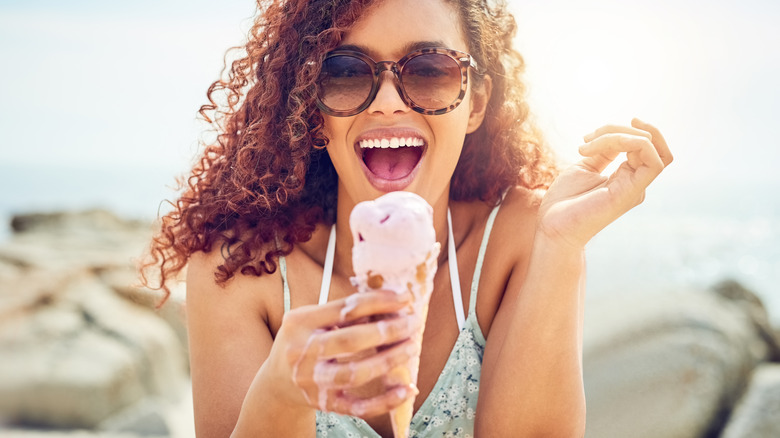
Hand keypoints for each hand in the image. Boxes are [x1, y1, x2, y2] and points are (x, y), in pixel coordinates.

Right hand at [265, 289, 419, 416]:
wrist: (276, 381)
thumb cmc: (303, 342)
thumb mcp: (311, 320)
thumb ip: (343, 312)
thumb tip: (390, 304)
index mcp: (299, 323)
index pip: (345, 309)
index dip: (379, 302)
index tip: (405, 298)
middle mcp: (302, 352)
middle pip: (351, 341)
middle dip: (389, 330)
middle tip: (413, 323)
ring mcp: (312, 382)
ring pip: (356, 373)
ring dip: (389, 359)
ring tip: (411, 346)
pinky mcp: (324, 404)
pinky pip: (358, 407)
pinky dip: (385, 401)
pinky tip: (407, 389)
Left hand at [538, 118, 672, 247]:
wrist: (553, 225)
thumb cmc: (565, 200)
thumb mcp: (586, 167)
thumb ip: (606, 151)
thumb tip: (620, 134)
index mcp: (627, 177)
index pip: (645, 145)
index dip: (629, 129)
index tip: (598, 130)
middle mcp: (636, 183)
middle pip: (649, 141)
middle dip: (619, 129)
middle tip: (588, 137)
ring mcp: (637, 188)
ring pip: (649, 146)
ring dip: (617, 134)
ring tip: (586, 145)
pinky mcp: (633, 193)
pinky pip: (653, 161)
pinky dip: (629, 143)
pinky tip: (596, 147)